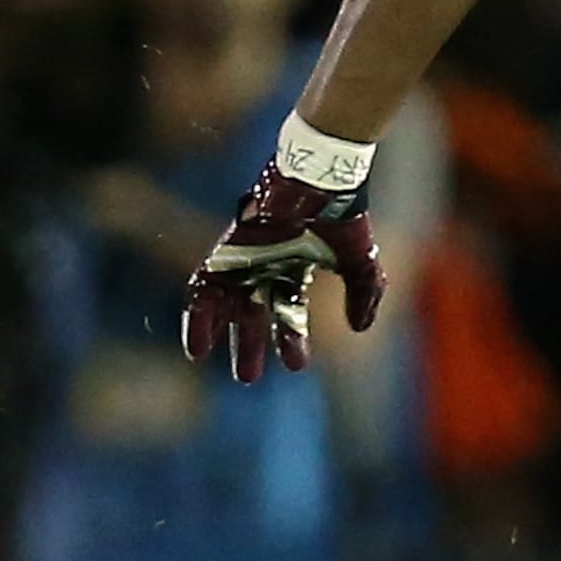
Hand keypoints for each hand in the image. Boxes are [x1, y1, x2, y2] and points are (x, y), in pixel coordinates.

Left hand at [182, 142, 385, 382]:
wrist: (319, 182)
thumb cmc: (340, 217)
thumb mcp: (360, 262)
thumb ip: (364, 293)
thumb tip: (360, 328)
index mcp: (295, 269)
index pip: (288, 311)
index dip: (291, 339)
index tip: (296, 366)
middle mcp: (265, 267)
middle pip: (251, 313)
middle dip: (249, 345)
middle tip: (246, 378)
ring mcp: (243, 261)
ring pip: (223, 303)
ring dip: (217, 333)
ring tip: (208, 362)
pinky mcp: (226, 254)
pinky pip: (204, 290)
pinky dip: (198, 318)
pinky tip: (196, 344)